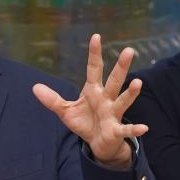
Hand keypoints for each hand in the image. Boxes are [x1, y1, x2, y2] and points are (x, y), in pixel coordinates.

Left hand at [32, 34, 147, 168]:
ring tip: (138, 82)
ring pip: (123, 100)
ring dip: (131, 93)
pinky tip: (144, 128)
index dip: (94, 54)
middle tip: (128, 50)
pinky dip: (135, 129)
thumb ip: (52, 99)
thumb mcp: (65, 110)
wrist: (97, 143)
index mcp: (93, 91)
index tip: (96, 36)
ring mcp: (113, 113)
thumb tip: (34, 87)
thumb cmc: (84, 122)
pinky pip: (127, 129)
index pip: (94, 69)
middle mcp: (106, 99)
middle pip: (115, 80)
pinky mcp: (116, 130)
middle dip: (121, 66)